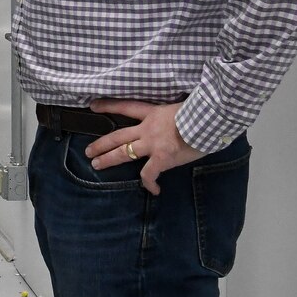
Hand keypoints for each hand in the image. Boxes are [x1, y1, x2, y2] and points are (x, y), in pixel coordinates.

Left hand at [87, 100, 202, 196]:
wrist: (208, 120)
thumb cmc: (201, 112)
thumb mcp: (182, 108)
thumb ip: (173, 117)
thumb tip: (177, 125)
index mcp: (153, 113)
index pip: (127, 107)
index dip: (108, 106)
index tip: (93, 106)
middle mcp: (148, 128)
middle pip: (118, 136)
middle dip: (101, 144)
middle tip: (88, 151)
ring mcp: (152, 144)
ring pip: (123, 152)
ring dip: (108, 159)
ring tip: (96, 164)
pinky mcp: (161, 158)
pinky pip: (149, 174)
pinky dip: (150, 183)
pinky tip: (153, 190)